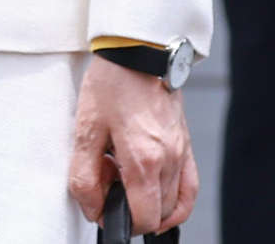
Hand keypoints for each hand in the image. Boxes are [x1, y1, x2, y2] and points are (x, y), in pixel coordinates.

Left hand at [68, 55, 197, 234]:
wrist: (137, 53)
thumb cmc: (111, 84)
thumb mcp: (85, 129)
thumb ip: (85, 174)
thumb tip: (91, 208)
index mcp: (144, 159)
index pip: (143, 217)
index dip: (118, 221)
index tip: (100, 209)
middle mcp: (169, 161)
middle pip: (158, 214)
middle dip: (131, 211)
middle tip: (108, 187)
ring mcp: (182, 155)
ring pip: (173, 204)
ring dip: (150, 206)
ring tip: (125, 185)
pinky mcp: (186, 147)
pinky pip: (189, 189)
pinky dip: (177, 204)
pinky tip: (159, 202)